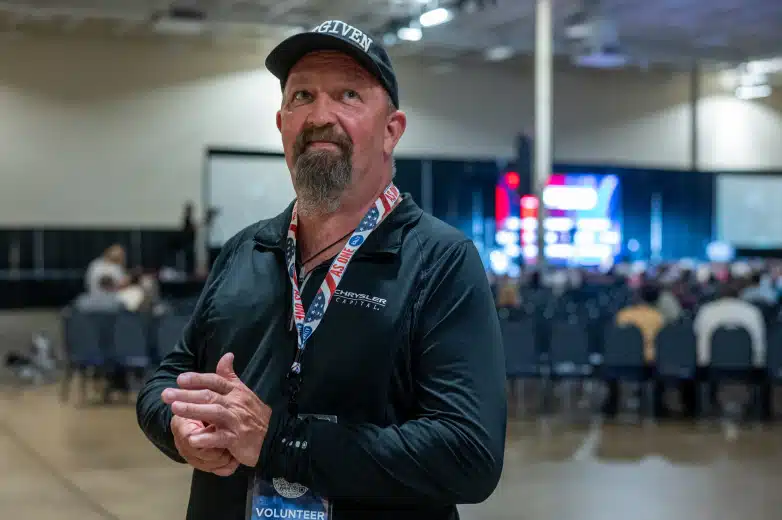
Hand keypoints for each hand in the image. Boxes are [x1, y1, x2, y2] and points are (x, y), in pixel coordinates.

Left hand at [162, 352, 271, 466]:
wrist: (274, 436)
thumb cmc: (254, 414)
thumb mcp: (244, 392)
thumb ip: (231, 376)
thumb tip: (227, 355)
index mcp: (236, 391)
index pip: (216, 381)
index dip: (198, 379)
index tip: (180, 379)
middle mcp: (235, 403)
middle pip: (209, 395)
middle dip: (186, 394)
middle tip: (166, 394)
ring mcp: (236, 421)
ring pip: (214, 412)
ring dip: (193, 410)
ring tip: (174, 408)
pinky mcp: (237, 439)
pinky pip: (220, 438)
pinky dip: (207, 438)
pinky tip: (192, 438)